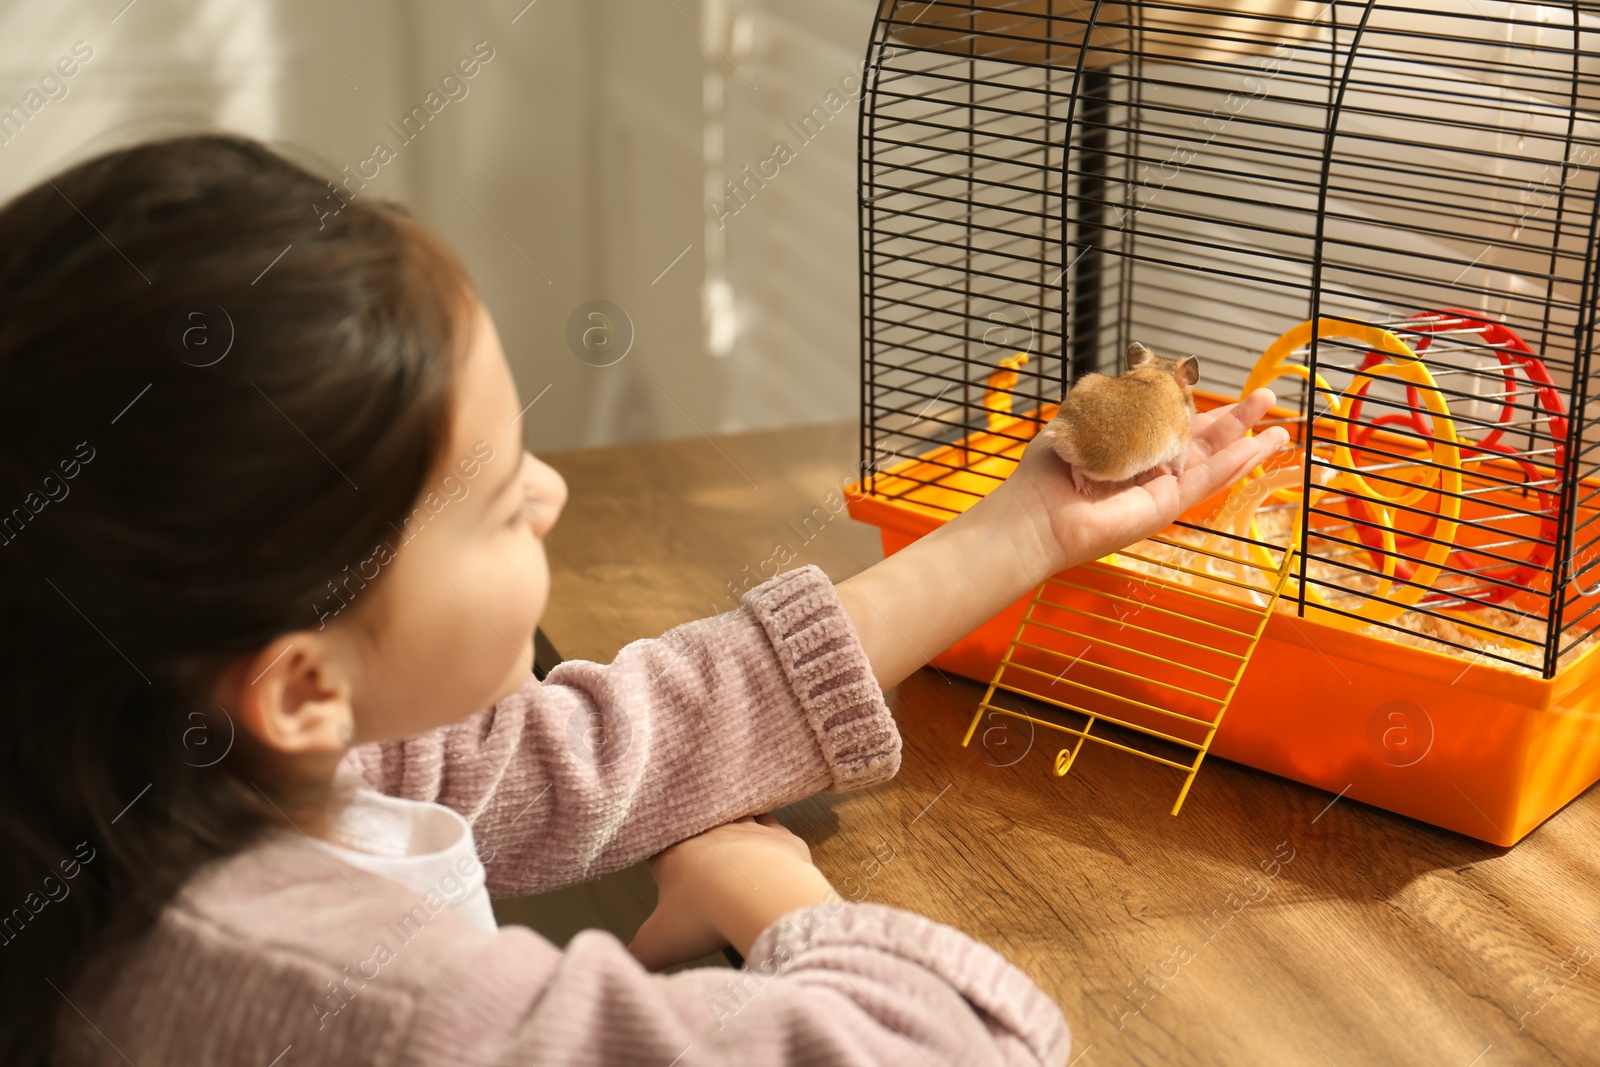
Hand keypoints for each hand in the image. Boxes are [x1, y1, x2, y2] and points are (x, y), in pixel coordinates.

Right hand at [628, 814, 836, 971]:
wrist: (760, 898)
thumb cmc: (705, 916)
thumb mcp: (659, 944)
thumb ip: (637, 954)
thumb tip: (624, 964)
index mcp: (673, 853)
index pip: (656, 842)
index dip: (653, 849)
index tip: (655, 857)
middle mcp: (709, 832)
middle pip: (695, 826)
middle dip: (693, 838)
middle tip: (694, 852)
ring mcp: (746, 829)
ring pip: (734, 816)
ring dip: (731, 828)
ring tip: (730, 842)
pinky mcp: (780, 837)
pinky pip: (772, 826)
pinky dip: (769, 834)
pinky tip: (768, 843)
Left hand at [996, 387, 1290, 575]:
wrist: (1037, 512)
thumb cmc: (1049, 469)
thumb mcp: (1089, 419)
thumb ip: (1121, 400)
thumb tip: (1143, 367)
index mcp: (1132, 445)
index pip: (1174, 421)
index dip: (1199, 402)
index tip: (1218, 382)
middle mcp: (1150, 468)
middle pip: (1204, 441)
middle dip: (1237, 420)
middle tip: (1267, 398)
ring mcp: (1160, 489)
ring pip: (1215, 464)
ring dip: (1249, 446)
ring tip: (1282, 430)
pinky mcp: (1164, 508)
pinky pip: (1204, 483)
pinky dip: (1232, 465)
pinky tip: (1257, 448)